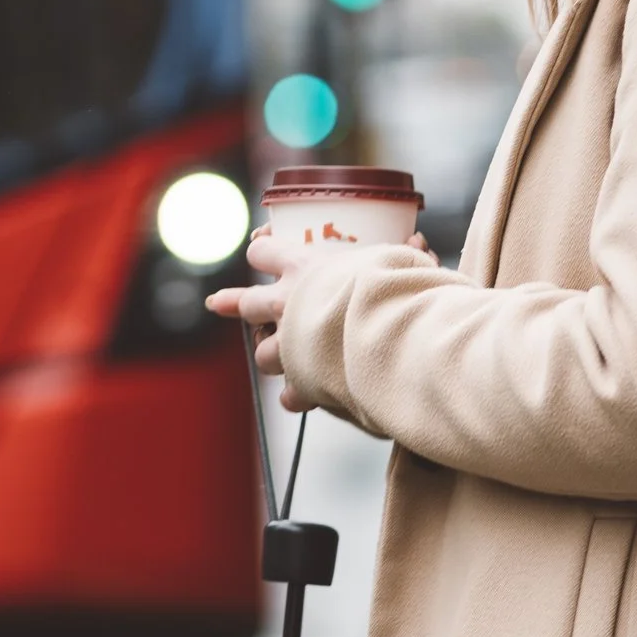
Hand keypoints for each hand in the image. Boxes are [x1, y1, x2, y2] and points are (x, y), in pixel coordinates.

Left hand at [205, 225, 438, 410]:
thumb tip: (417, 238)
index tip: (260, 249)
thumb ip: (403, 252)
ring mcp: (290, 343)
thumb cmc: (395, 288)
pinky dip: (294, 395)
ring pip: (263, 352)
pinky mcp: (301, 380)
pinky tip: (300, 397)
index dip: (262, 250)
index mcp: (304, 266)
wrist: (389, 331)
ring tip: (278, 358)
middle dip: (233, 302)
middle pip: (247, 303)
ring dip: (271, 355)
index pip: (265, 252)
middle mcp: (287, 303)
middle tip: (219, 302)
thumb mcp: (400, 259)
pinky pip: (288, 393)